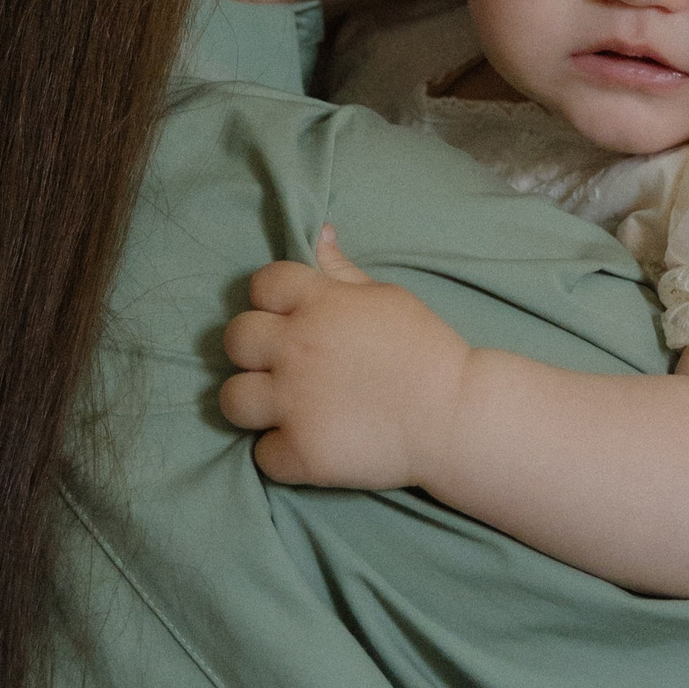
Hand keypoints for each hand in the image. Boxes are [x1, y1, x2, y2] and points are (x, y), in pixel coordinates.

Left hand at [220, 227, 469, 487]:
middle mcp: (297, 348)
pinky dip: (283, 454)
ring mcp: (294, 402)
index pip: (262, 284)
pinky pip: (262, 455)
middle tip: (283, 366)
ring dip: (253, 403)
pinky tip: (308, 446)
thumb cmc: (427, 351)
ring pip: (231, 399)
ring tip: (282, 410)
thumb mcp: (387, 298)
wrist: (456, 416)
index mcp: (319, 303)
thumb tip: (319, 232)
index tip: (291, 318)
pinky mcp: (301, 452)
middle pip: (235, 339)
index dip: (272, 300)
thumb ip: (342, 271)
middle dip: (254, 350)